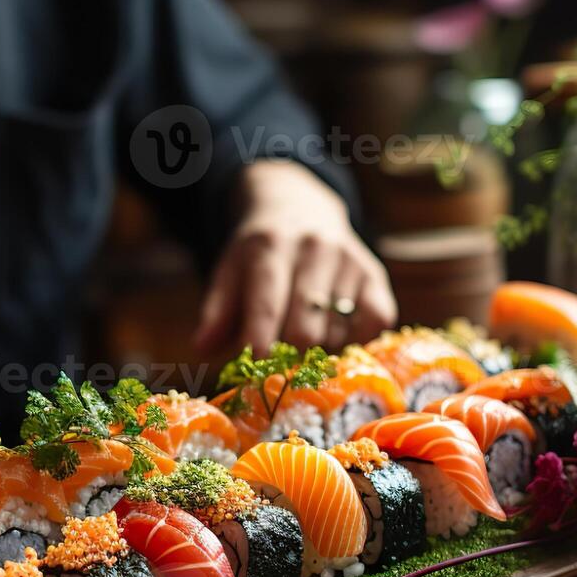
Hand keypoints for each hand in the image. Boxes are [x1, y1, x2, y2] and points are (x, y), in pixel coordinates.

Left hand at [195, 161, 396, 354]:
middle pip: (305, 327)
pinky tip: (336, 334)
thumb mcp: (229, 270)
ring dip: (318, 347)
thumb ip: (216, 312)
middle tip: (276, 359)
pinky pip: (375, 321)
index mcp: (269, 247)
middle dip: (288, 355)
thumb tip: (201, 349)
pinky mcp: (374, 273)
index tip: (255, 368)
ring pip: (336, 331)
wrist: (299, 207)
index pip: (267, 301)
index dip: (261, 338)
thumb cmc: (258, 253)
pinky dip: (357, 339)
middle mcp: (313, 248)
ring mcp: (348, 259)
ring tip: (303, 333)